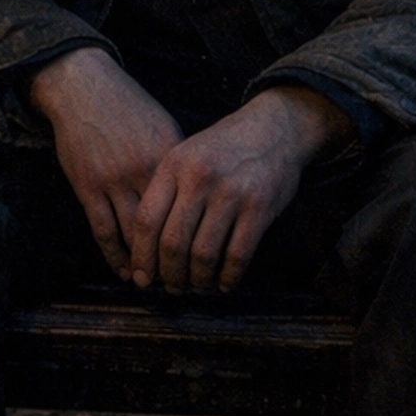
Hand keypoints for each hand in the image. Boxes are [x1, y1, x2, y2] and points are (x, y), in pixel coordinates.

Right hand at [29, 48, 181, 277]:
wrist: (84, 87)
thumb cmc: (128, 107)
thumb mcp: (163, 127)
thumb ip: (179, 164)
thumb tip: (197, 199)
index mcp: (169, 156)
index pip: (190, 208)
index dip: (198, 238)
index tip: (205, 260)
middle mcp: (144, 170)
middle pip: (165, 227)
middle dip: (174, 259)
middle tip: (181, 282)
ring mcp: (113, 179)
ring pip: (134, 235)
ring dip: (145, 264)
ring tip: (154, 283)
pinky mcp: (88, 186)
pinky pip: (103, 230)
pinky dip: (115, 256)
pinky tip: (124, 271)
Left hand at [128, 86, 350, 294]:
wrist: (273, 127)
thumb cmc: (223, 148)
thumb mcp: (186, 154)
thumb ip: (167, 191)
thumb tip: (147, 249)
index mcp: (174, 164)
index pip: (147, 219)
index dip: (142, 256)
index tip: (142, 277)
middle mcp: (199, 177)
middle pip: (173, 242)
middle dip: (169, 275)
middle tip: (172, 288)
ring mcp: (230, 192)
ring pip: (203, 254)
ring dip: (198, 281)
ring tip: (197, 287)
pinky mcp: (259, 207)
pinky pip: (237, 255)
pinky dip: (228, 277)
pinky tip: (223, 284)